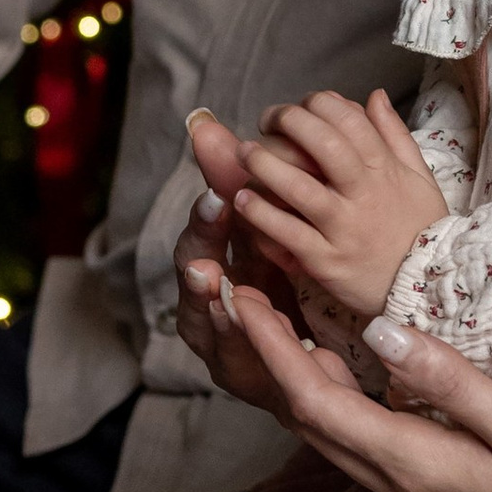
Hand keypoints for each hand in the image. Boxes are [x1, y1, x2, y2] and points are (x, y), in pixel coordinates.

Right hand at [173, 111, 305, 413]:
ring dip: (215, 315)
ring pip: (209, 326)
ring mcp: (216, 337)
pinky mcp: (236, 372)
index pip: (203, 235)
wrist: (298, 345)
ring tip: (226, 306)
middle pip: (194, 281)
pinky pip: (237, 363)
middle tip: (209, 266)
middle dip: (200, 273)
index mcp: (213, 258)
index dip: (207, 221)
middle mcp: (205, 297)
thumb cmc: (271, 272)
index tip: (217, 201)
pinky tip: (255, 343)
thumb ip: (233, 178)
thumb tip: (204, 119)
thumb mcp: (258, 227)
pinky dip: (241, 350)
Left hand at [210, 276, 491, 491]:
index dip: (273, 349)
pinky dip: (336, 403)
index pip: (317, 404)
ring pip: (331, 438)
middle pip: (308, 423)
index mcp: (417, 469)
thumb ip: (451, 383)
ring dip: (297, 381)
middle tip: (240, 293)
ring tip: (279, 320)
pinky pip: (361, 448)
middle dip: (268, 359)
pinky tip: (346, 371)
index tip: (241, 295)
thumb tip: (379, 332)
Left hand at [224, 88, 448, 321]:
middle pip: (324, 145)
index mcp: (386, 170)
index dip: (320, 103)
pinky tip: (243, 199)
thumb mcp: (420, 178)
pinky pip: (289, 234)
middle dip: (290, 122)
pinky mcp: (326, 261)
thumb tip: (374, 95)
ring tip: (244, 152)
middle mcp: (365, 194)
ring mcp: (344, 228)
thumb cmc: (419, 229)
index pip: (351, 121)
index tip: (302, 104)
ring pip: (300, 188)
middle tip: (268, 119)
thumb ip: (394, 135)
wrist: (425, 290)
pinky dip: (263, 215)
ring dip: (266, 164)